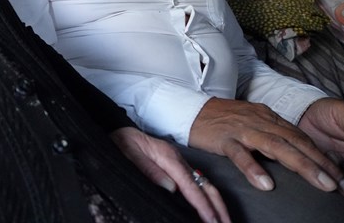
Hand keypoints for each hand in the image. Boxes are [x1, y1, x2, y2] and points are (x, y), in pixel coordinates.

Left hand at [111, 127, 229, 222]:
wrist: (119, 130)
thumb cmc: (123, 142)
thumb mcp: (129, 153)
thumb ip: (149, 169)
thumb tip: (170, 188)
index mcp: (168, 157)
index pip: (190, 185)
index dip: (202, 205)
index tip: (211, 220)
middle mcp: (178, 160)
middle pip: (205, 186)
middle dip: (218, 207)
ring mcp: (180, 163)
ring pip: (205, 185)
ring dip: (217, 204)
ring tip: (224, 221)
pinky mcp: (177, 167)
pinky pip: (198, 184)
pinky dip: (208, 198)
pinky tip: (210, 208)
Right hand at [188, 97, 343, 197]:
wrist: (187, 109)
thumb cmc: (220, 120)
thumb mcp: (252, 124)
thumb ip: (272, 136)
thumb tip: (296, 154)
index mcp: (268, 118)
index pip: (302, 139)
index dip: (324, 158)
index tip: (342, 178)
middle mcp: (260, 121)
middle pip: (296, 142)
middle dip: (322, 164)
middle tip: (341, 185)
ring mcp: (242, 129)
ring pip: (277, 147)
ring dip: (302, 165)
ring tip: (321, 184)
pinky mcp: (223, 138)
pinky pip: (240, 155)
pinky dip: (254, 169)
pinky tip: (265, 184)